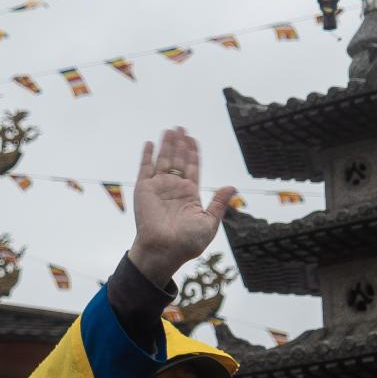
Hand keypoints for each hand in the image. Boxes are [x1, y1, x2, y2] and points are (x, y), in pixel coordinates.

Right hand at [127, 127, 237, 285]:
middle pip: (178, 160)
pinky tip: (150, 143)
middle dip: (180, 144)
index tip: (193, 139)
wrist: (164, 250)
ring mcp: (158, 188)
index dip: (193, 153)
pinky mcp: (144, 189)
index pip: (192, 168)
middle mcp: (174, 189)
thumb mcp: (209, 222)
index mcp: (189, 195)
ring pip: (163, 160)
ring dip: (166, 145)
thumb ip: (218, 203)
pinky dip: (147, 155)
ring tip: (170, 129)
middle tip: (181, 128)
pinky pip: (145, 168)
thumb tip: (232, 187)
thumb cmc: (187, 242)